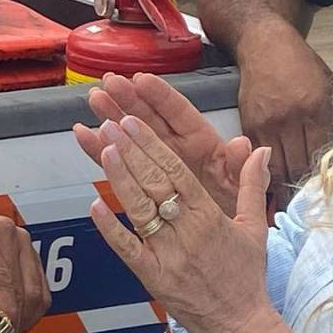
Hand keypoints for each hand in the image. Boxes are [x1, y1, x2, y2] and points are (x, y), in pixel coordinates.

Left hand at [0, 204, 49, 332]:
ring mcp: (24, 242)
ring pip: (38, 294)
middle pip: (24, 292)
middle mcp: (8, 235)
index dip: (6, 318)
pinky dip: (30, 311)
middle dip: (14, 328)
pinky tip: (12, 320)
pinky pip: (41, 290)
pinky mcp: (32, 253)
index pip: (2, 283)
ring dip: (24, 322)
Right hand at [75, 72, 253, 216]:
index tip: (142, 80)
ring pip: (129, 139)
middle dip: (129, 100)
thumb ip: (245, 173)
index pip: (181, 116)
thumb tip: (247, 147)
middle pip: (150, 120)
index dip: (162, 97)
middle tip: (109, 83)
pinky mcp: (139, 186)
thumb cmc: (232, 217)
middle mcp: (177, 151)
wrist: (218, 252)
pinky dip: (99, 152)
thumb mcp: (243, 197)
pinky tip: (85, 137)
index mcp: (203, 147)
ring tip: (93, 100)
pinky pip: (116, 166)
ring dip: (111, 117)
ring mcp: (155, 168)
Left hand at [89, 115, 274, 332]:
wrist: (241, 324)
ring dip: (119, 179)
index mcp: (210, 216)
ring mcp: (168, 255)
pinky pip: (127, 249)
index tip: (134, 124)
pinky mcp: (153, 277)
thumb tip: (259, 150)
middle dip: (131, 152)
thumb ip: (252, 185)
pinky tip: (95, 205)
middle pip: (154, 184)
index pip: (177, 172)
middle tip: (111, 125)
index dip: (153, 146)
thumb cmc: (245, 276)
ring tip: (104, 150)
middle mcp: (188, 232)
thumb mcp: (254, 227)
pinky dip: (110, 228)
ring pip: (139, 210)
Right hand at [235, 25, 332, 209]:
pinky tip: (273, 183)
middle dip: (302, 191)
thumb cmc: (303, 65)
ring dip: (283, 188)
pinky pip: (258, 157)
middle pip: (296, 167)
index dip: (322, 180)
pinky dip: (266, 172)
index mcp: (316, 109)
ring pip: (276, 168)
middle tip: (308, 208)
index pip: (320, 156)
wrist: (265, 45)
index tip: (325, 197)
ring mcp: (266, 123)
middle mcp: (290, 119)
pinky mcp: (249, 124)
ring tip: (290, 204)